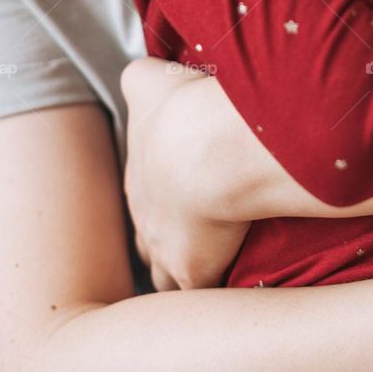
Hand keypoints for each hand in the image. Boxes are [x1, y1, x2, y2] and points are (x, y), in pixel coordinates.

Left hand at [121, 58, 252, 290]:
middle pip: (149, 240)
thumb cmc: (181, 110)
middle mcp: (144, 217)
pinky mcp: (194, 272)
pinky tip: (234, 295)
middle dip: (166, 240)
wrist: (207, 148)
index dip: (162, 195)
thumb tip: (137, 76)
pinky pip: (202, 295)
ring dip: (183, 273)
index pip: (145, 193)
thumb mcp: (150, 81)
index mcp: (140, 174)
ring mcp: (166, 250)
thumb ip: (140, 78)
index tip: (180, 194)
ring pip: (165, 277)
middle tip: (192, 238)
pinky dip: (216, 295)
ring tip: (208, 274)